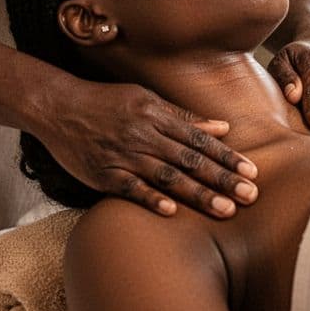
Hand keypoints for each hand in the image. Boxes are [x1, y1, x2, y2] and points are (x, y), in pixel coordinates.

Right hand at [36, 80, 258, 218]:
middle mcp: (143, 135)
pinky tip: (171, 212)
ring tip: (224, 210)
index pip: (200, 140)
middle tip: (250, 196)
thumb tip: (222, 127)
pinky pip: (130, 188)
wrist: (57, 106)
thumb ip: (183, 117)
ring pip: (167, 177)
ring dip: (197, 194)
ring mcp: (123, 155)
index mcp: (156, 116)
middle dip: (222, 179)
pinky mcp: (103, 173)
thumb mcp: (145, 99)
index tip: (251, 172)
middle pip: (190, 160)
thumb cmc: (105, 101)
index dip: (227, 157)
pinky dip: (150, 199)